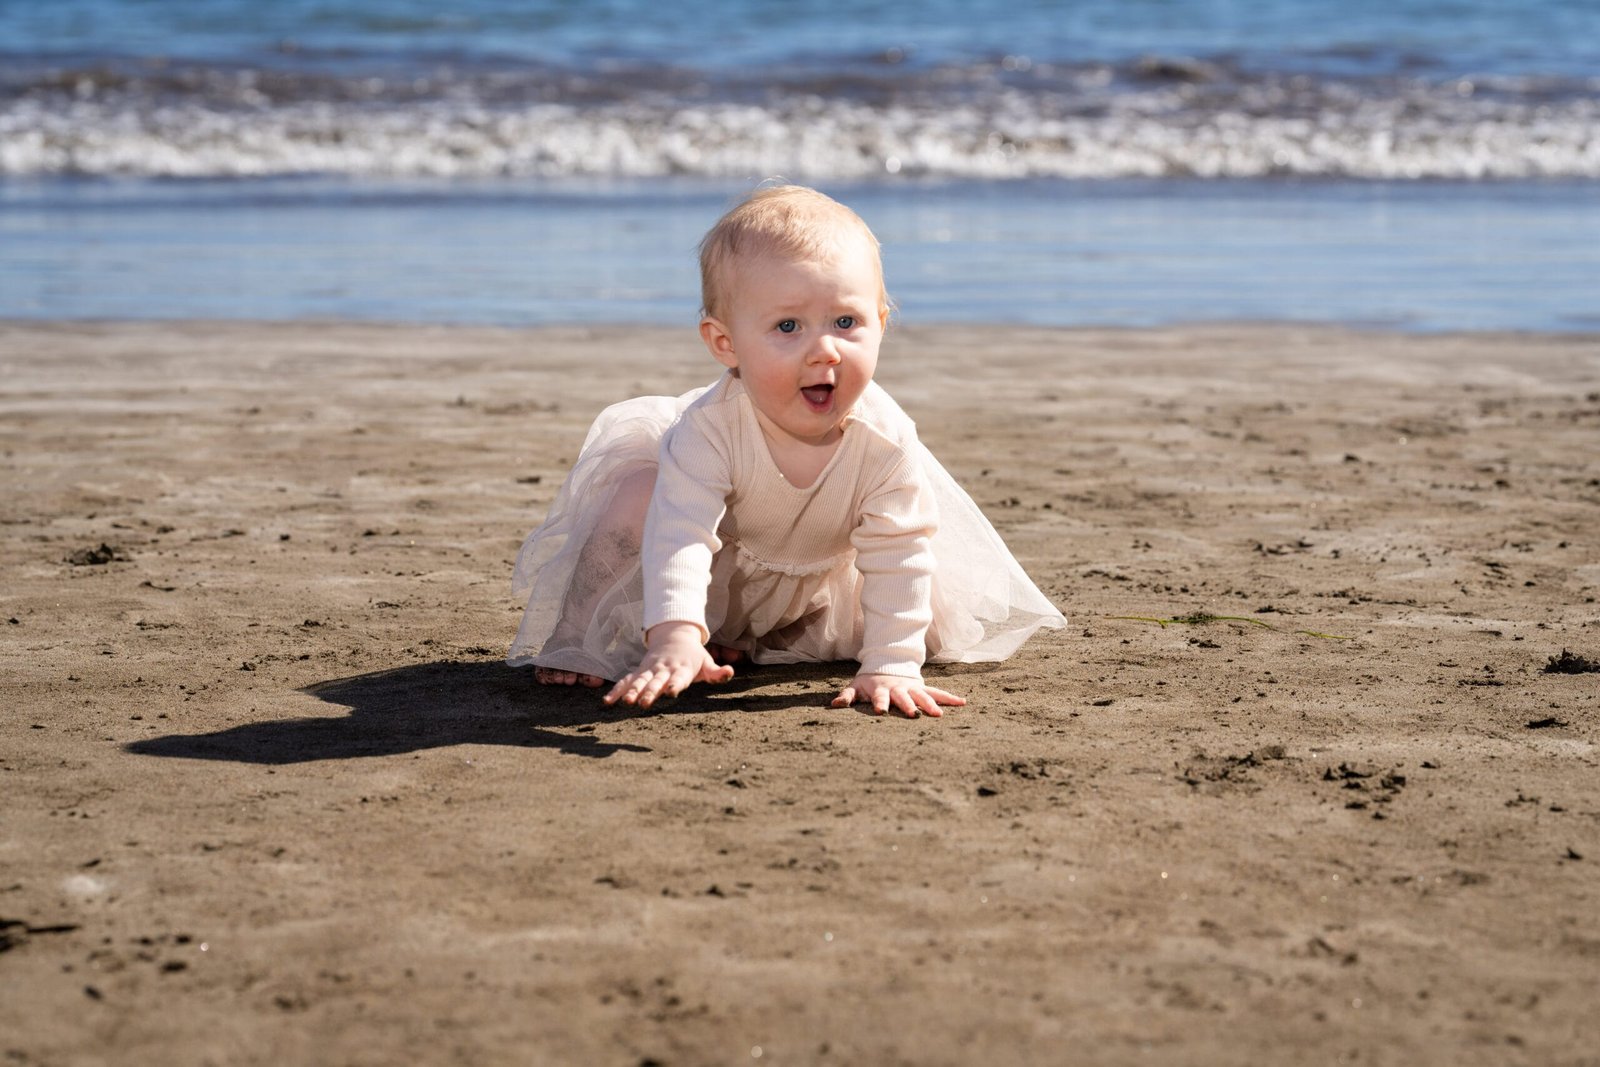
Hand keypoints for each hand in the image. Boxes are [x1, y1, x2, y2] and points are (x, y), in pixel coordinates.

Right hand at [604, 622, 733, 707]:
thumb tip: (730, 672)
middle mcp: (664, 669)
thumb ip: (716, 672)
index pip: (678, 678)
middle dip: (649, 692)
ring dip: (631, 691)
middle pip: (656, 681)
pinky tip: (607, 702)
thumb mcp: (706, 662)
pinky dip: (616, 690)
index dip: (675, 685)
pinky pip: (626, 680)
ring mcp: (649, 670)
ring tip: (625, 702)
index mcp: (681, 668)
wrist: (673, 635)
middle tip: (643, 703)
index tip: (671, 692)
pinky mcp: (639, 672)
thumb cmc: (693, 656)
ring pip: (639, 681)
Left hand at [831, 673, 965, 717]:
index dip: (880, 704)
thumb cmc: (869, 682)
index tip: (880, 712)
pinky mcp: (922, 688)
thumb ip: (846, 697)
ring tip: (940, 715)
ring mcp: (912, 688)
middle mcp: (898, 688)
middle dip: (909, 706)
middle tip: (914, 715)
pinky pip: (937, 692)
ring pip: (923, 696)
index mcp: (881, 689)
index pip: (880, 697)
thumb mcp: (856, 687)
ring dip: (931, 704)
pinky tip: (962, 702)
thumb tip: (834, 705)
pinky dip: (949, 698)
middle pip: (904, 697)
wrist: (886, 665)